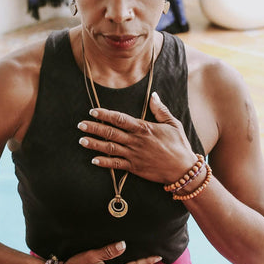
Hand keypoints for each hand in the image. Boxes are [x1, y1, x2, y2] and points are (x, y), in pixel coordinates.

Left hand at [78, 92, 196, 183]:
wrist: (183, 169)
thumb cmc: (179, 145)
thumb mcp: (173, 124)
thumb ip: (160, 109)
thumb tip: (153, 94)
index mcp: (143, 128)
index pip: (120, 119)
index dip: (105, 114)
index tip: (93, 111)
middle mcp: (136, 141)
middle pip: (110, 132)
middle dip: (94, 127)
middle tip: (81, 124)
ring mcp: (134, 155)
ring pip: (110, 148)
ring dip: (94, 144)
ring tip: (81, 140)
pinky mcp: (134, 168)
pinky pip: (116, 165)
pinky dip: (104, 162)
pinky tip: (93, 160)